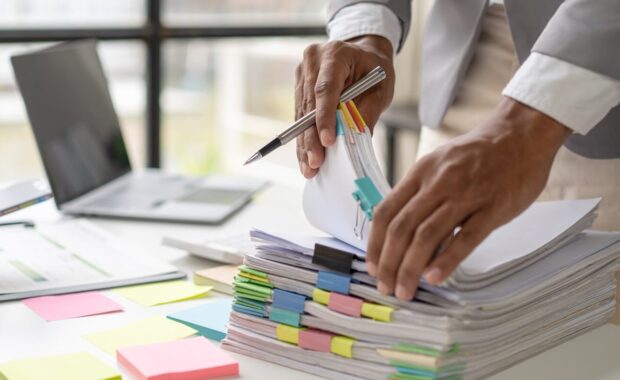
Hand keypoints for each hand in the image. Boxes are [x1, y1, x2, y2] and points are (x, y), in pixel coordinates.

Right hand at [295, 35, 394, 177]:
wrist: (364, 55)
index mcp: (335, 54)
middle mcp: (313, 60)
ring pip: (301, 115)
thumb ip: (366, 113)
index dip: (325, 118)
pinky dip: (304, 138)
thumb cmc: (375, 71)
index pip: (325, 89)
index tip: (328, 142)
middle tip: (315, 163)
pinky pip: (300, 117)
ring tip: (309, 168)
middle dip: (312, 138)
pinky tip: (305, 157)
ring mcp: (302, 73)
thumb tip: (352, 143)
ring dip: (305, 143)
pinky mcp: (299, 87)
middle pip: (309, 105)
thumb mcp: (380, 90)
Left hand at [366, 97, 571, 299]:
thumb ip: (420, 193)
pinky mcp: (493, 208)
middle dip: (388, 263)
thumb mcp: (439, 164)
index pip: (386, 211)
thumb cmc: (478, 154)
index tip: (371, 266)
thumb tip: (401, 230)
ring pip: (427, 236)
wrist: (521, 134)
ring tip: (405, 290)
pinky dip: (446, 260)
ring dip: (410, 268)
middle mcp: (438, 183)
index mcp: (420, 172)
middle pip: (401, 228)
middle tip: (385, 286)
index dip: (374, 243)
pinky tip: (434, 277)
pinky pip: (465, 238)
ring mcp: (465, 195)